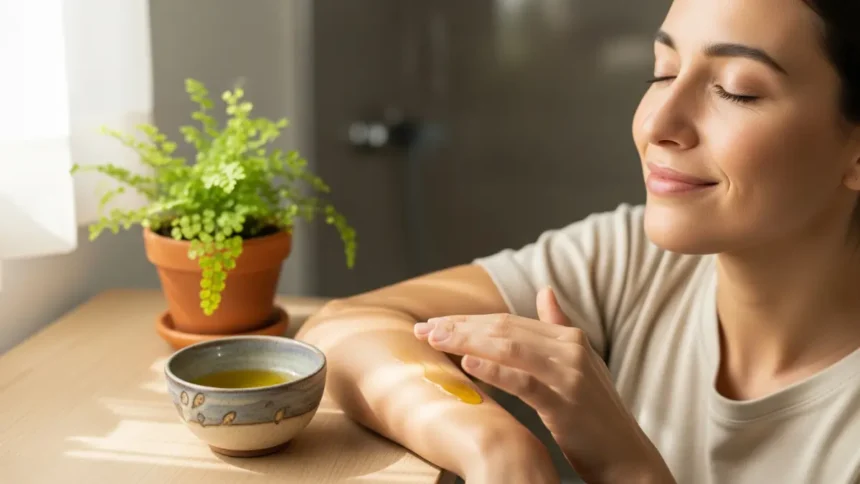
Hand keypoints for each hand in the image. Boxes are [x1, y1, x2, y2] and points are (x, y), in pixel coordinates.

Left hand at [414, 287, 673, 482]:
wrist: (624, 455)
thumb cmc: (593, 413)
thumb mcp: (578, 364)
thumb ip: (557, 327)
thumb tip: (545, 291)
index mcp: (569, 337)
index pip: (508, 321)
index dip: (468, 320)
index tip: (435, 323)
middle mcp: (570, 348)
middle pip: (504, 328)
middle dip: (459, 327)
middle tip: (423, 330)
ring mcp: (569, 373)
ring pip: (509, 347)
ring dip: (467, 341)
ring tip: (435, 340)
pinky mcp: (565, 402)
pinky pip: (524, 381)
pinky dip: (495, 369)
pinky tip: (468, 363)